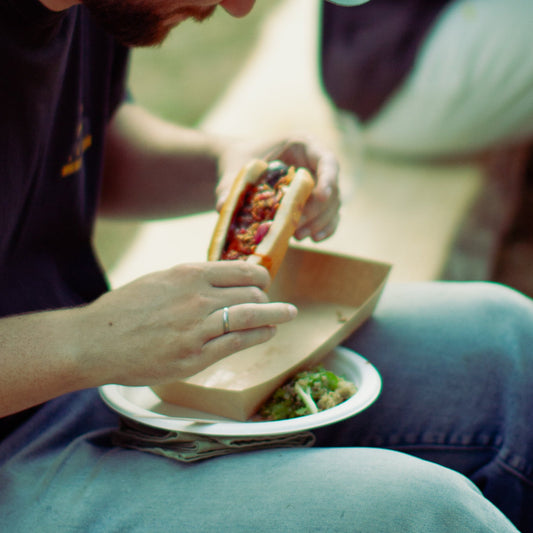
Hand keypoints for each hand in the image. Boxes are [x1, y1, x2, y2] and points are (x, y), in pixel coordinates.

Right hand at [77, 261, 296, 386]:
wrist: (95, 341)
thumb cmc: (124, 310)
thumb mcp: (159, 280)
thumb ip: (191, 280)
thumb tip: (219, 280)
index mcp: (189, 273)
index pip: (241, 270)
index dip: (258, 277)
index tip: (263, 283)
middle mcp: (198, 296)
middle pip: (251, 293)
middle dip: (267, 297)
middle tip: (273, 302)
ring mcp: (198, 326)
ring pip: (251, 315)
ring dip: (275, 314)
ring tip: (288, 314)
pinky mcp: (195, 355)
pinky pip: (238, 342)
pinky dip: (259, 335)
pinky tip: (267, 333)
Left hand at [216, 135, 339, 241]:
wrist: (240, 166)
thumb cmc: (239, 160)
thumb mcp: (233, 169)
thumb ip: (229, 185)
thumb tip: (221, 206)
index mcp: (303, 145)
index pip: (327, 160)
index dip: (328, 179)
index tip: (320, 197)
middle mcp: (316, 162)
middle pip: (331, 188)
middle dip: (317, 211)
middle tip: (297, 230)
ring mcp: (319, 182)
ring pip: (332, 205)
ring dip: (319, 223)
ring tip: (298, 237)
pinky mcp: (316, 200)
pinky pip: (329, 215)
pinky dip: (324, 228)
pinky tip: (313, 239)